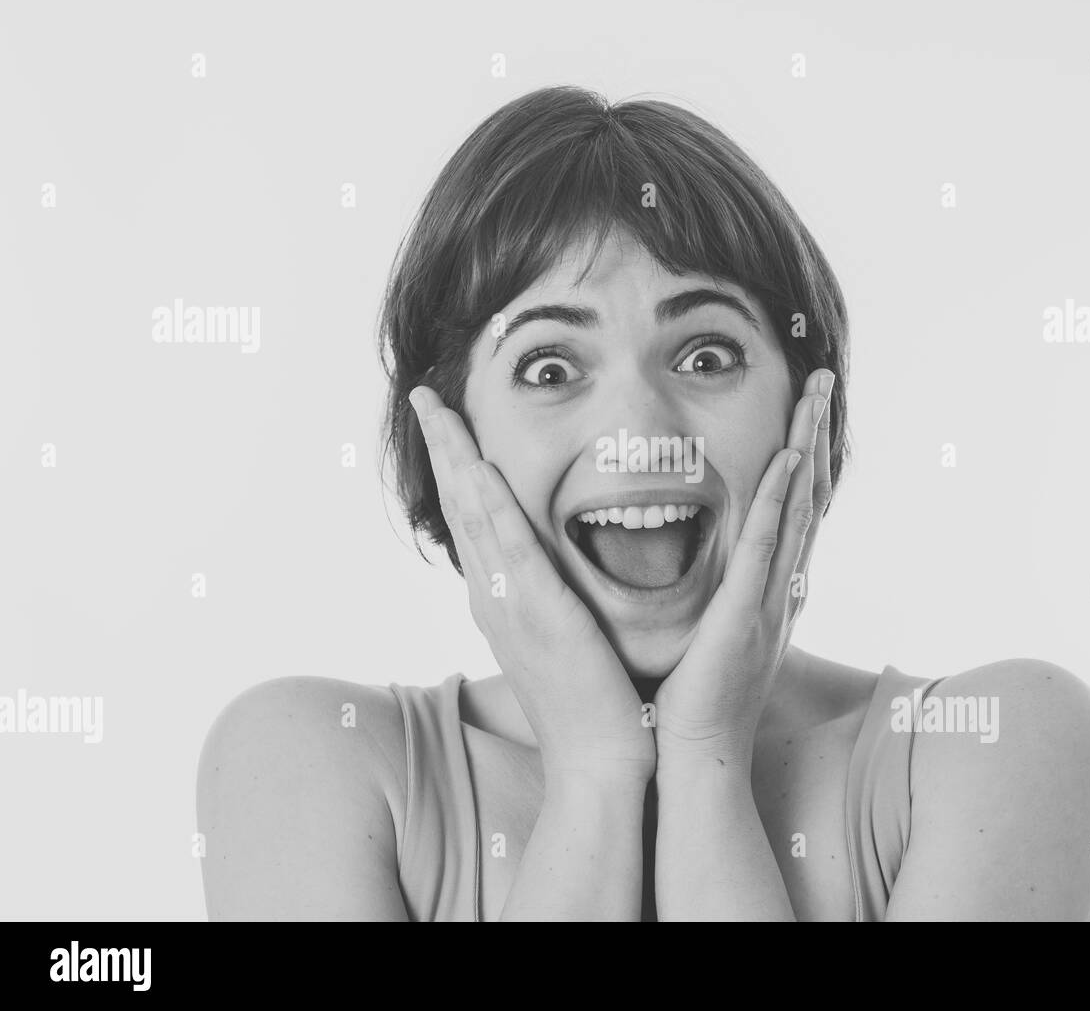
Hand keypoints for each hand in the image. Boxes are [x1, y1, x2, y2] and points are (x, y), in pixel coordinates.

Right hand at [409, 387, 655, 784]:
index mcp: (499, 598)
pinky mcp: (541, 613)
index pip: (471, 518)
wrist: (601, 757)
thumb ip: (552, 597)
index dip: (456, 466)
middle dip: (442, 446)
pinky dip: (493, 507)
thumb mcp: (562, 638)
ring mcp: (511, 603)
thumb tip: (555, 567)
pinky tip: (482, 467)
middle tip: (425, 395)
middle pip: (459, 505)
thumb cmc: (592, 700)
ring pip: (474, 515)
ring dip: (456, 457)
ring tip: (438, 409)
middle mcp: (493, 595)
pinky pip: (512, 550)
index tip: (448, 422)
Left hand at [651, 369, 833, 772]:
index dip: (803, 452)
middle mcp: (781, 586)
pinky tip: (786, 462)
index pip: (793, 506)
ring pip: (796, 509)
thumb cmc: (694, 696)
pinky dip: (779, 503)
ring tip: (816, 396)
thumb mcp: (710, 629)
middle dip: (817, 433)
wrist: (698, 754)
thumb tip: (701, 558)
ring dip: (807, 448)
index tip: (805, 405)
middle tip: (825, 378)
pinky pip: (765, 549)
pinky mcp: (745, 617)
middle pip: (807, 495)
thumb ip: (716, 590)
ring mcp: (769, 600)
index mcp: (769, 587)